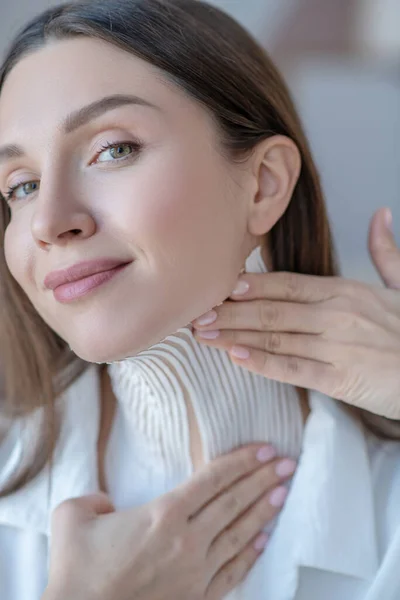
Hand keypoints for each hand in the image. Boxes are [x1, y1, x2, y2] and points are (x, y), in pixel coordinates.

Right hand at [43, 443, 293, 599]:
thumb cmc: (76, 570)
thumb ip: (94, 498)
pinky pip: (232, 572)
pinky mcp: (197, 599)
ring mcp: (196, 571)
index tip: (266, 449)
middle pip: (234, 501)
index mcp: (163, 514)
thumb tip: (108, 502)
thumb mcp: (73, 516)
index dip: (242, 461)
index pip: (213, 478)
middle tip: (287, 463)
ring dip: (264, 510)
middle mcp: (187, 540)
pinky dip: (251, 553)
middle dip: (264, 479)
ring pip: (240, 533)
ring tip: (284, 492)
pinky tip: (264, 539)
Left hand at [192, 208, 399, 418]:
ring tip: (203, 333)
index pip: (287, 283)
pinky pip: (294, 368)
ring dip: (235, 335)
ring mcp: (338, 346)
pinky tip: (236, 357)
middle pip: (272, 308)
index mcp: (345, 290)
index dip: (250, 284)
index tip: (218, 285)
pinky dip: (263, 363)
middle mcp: (337, 314)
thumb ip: (386, 252)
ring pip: (276, 337)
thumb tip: (380, 214)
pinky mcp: (341, 378)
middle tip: (196, 312)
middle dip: (231, 310)